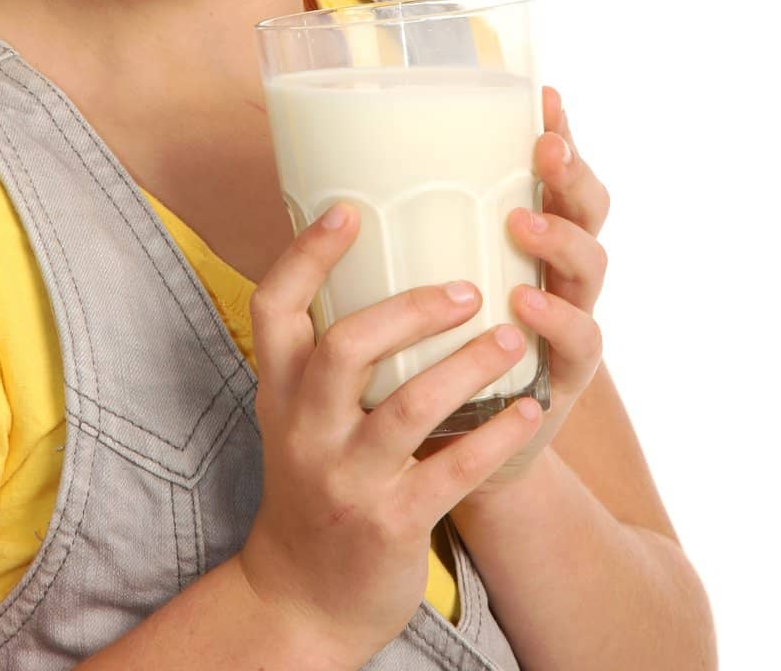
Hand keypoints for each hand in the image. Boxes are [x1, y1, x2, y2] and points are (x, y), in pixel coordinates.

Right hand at [239, 207, 546, 668]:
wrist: (303, 594)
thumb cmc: (314, 478)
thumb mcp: (296, 412)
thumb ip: (324, 350)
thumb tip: (371, 253)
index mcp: (280, 389)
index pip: (273, 306)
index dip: (306, 254)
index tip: (348, 208)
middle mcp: (305, 428)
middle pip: (345, 346)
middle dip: (412, 309)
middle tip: (468, 288)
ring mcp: (348, 477)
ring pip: (409, 407)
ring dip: (468, 365)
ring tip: (512, 337)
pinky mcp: (391, 523)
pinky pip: (451, 472)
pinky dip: (495, 437)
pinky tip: (528, 410)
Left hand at [411, 85, 609, 495]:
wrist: (439, 466)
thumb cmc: (415, 361)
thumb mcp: (408, 292)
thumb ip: (392, 244)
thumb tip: (324, 180)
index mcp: (524, 243)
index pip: (552, 176)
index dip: (559, 134)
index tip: (545, 94)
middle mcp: (556, 278)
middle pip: (588, 213)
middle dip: (570, 174)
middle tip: (543, 146)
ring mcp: (565, 329)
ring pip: (589, 273)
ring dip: (558, 241)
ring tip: (520, 221)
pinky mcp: (562, 385)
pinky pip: (576, 349)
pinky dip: (554, 325)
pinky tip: (523, 308)